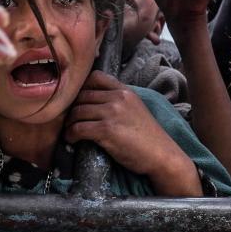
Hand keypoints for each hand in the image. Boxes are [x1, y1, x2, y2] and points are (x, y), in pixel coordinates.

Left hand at [65, 71, 202, 194]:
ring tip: (70, 131)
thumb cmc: (149, 136)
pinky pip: (78, 128)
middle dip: (72, 108)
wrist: (161, 154)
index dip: (82, 87)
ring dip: (70, 123)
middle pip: (82, 96)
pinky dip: (71, 135)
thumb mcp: (136, 109)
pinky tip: (72, 140)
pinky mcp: (106, 130)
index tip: (78, 100)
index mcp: (125, 91)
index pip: (96, 77)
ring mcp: (112, 113)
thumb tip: (95, 102)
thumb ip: (119, 101)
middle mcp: (118, 98)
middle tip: (69, 119)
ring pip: (77, 112)